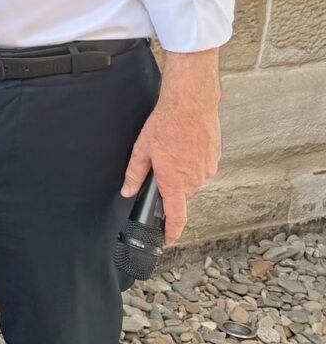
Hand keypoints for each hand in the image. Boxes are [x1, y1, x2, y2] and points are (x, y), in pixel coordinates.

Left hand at [120, 50, 220, 244]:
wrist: (191, 104)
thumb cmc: (166, 124)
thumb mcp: (142, 149)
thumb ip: (135, 174)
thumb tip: (127, 191)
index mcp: (174, 181)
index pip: (176, 216)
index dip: (172, 232)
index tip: (168, 239)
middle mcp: (194, 180)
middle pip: (181, 194)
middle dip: (170, 185)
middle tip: (161, 164)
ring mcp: (207, 169)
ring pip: (191, 180)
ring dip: (181, 172)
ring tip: (173, 149)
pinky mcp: (215, 159)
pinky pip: (200, 168)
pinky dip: (191, 161)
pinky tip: (184, 145)